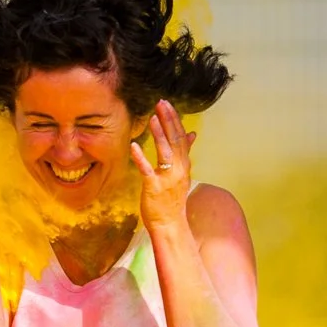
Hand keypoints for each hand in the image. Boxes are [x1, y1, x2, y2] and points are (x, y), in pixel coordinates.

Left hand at [131, 99, 197, 229]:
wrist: (170, 223)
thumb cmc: (172, 198)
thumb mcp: (181, 173)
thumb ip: (184, 153)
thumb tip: (192, 134)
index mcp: (184, 164)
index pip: (181, 137)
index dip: (175, 120)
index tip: (168, 105)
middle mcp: (178, 169)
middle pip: (175, 140)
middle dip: (169, 121)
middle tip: (161, 103)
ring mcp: (167, 178)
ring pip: (165, 152)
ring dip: (159, 134)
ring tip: (153, 117)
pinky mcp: (154, 187)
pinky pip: (147, 170)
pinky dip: (141, 158)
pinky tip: (134, 146)